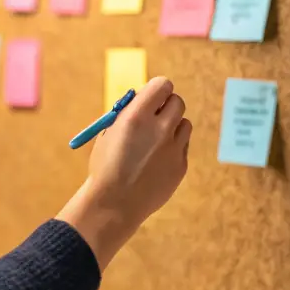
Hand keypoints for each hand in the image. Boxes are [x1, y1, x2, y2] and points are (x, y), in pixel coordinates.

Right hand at [58, 77, 190, 270]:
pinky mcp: (181, 165)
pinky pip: (182, 147)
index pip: (162, 85)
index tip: (152, 97)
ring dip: (172, 127)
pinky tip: (155, 162)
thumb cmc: (105, 166)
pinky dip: (172, 149)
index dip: (157, 90)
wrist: (113, 204)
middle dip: (166, 106)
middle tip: (156, 116)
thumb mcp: (108, 133)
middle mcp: (159, 129)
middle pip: (177, 102)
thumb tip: (144, 101)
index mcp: (137, 117)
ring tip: (154, 142)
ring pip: (184, 123)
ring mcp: (173, 148)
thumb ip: (128, 114)